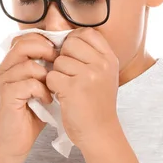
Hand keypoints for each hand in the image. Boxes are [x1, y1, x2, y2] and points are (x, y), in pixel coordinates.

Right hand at [0, 33, 57, 157]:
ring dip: (46, 76)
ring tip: (53, 89)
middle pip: (23, 44)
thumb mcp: (41, 87)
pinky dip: (42, 91)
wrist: (16, 142)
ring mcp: (2, 82)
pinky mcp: (6, 96)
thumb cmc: (32, 115)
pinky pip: (29, 83)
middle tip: (59, 64)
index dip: (44, 41)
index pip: (24, 38)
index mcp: (10, 65)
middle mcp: (2, 70)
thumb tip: (67, 52)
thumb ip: (46, 69)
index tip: (60, 53)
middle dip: (46, 51)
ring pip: (28, 64)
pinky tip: (48, 101)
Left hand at [45, 27, 119, 150]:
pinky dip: (52, 86)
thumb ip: (89, 55)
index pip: (87, 33)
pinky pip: (52, 76)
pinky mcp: (73, 88)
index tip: (72, 56)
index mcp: (110, 59)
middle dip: (64, 57)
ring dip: (57, 74)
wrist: (99, 132)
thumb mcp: (102, 75)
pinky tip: (62, 95)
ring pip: (59, 60)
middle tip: (69, 74)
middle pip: (70, 43)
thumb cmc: (97, 104)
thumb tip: (62, 29)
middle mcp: (102, 64)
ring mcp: (88, 75)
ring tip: (67, 87)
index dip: (74, 40)